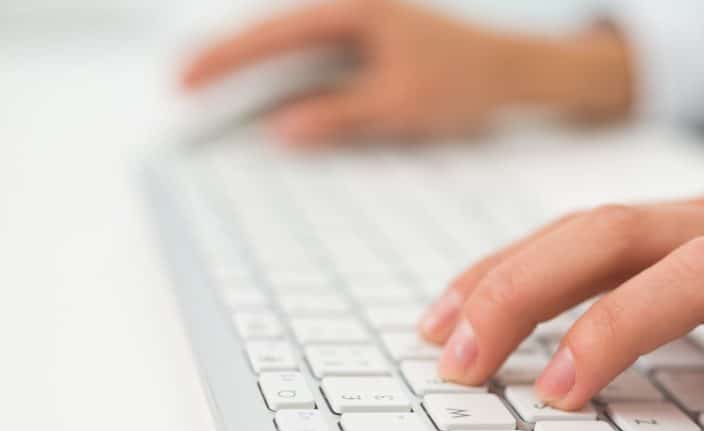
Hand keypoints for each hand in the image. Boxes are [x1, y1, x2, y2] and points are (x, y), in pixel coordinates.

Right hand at [180, 0, 632, 145]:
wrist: (511, 70)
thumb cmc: (463, 81)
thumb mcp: (399, 106)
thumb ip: (338, 116)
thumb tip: (280, 132)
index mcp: (355, 10)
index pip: (274, 33)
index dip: (226, 57)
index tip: (185, 79)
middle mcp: (352, 6)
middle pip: (273, 29)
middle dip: (228, 57)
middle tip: (180, 83)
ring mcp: (360, 21)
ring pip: (291, 40)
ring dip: (254, 65)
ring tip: (211, 89)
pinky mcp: (368, 38)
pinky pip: (314, 52)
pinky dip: (287, 71)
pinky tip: (268, 92)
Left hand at [418, 190, 703, 427]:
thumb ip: (658, 307)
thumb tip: (557, 355)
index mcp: (696, 226)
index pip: (577, 234)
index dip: (499, 273)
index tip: (436, 328)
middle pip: (612, 233)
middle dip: (523, 291)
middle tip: (462, 361)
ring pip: (699, 267)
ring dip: (617, 325)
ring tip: (562, 392)